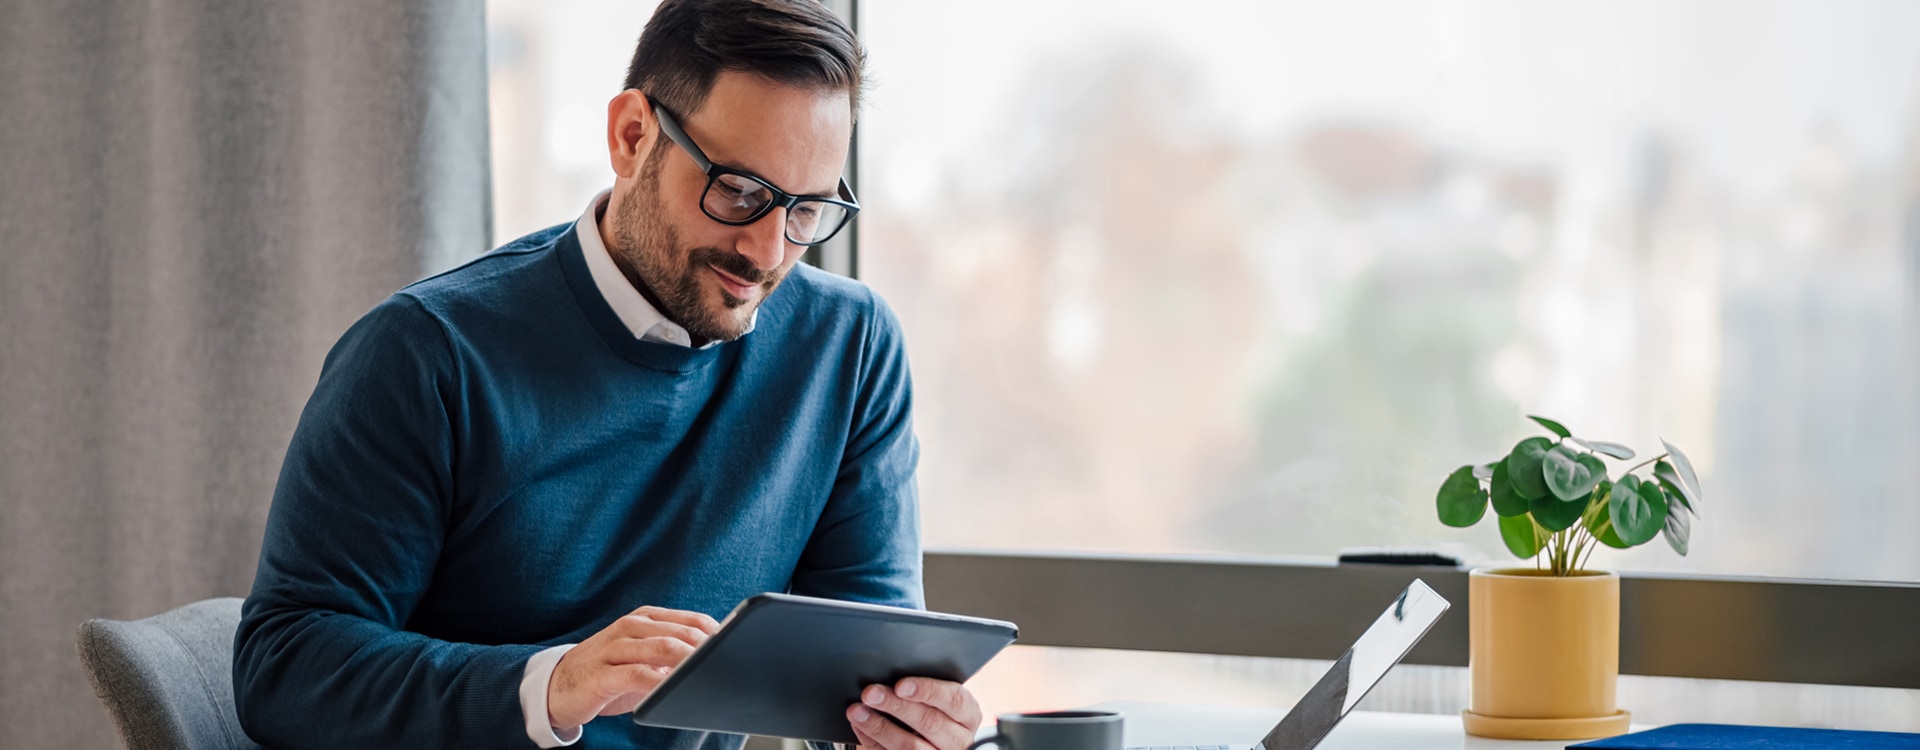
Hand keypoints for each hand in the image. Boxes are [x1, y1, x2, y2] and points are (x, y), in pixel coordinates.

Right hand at [546, 605, 719, 732]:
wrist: (557, 686)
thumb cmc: (608, 673)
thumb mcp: (643, 657)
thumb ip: (673, 655)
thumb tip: (714, 662)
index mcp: (646, 618)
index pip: (692, 620)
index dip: (718, 635)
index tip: (739, 650)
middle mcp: (631, 626)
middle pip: (681, 633)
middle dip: (707, 649)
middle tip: (728, 665)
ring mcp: (614, 647)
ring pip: (661, 648)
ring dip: (688, 661)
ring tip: (708, 674)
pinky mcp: (602, 673)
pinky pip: (636, 675)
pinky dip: (658, 682)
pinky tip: (672, 690)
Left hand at [844, 677, 983, 749]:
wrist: (937, 740)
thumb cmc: (937, 709)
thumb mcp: (942, 697)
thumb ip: (927, 688)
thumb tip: (894, 672)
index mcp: (968, 714)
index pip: (954, 700)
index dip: (928, 691)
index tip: (901, 685)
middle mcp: (959, 739)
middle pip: (930, 722)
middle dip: (896, 706)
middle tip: (871, 693)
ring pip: (910, 746)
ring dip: (880, 726)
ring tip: (858, 711)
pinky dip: (873, 740)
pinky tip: (860, 726)